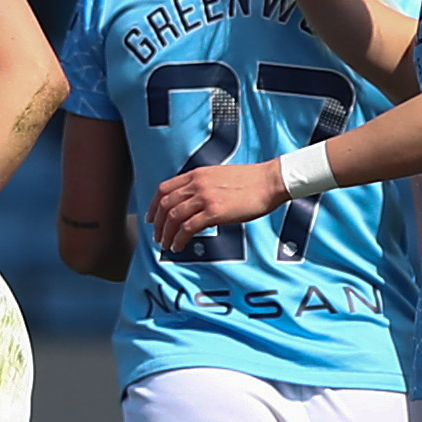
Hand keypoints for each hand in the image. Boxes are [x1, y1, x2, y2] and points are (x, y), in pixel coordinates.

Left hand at [147, 159, 282, 255]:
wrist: (269, 181)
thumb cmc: (250, 181)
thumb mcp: (219, 176)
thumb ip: (202, 185)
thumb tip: (192, 200)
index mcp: (196, 174)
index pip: (164, 189)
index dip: (153, 205)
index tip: (152, 218)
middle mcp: (197, 184)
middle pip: (165, 205)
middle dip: (158, 223)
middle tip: (158, 236)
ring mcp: (205, 198)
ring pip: (173, 218)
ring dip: (166, 234)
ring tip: (167, 245)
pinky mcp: (214, 212)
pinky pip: (187, 228)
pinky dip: (178, 239)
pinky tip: (178, 246)